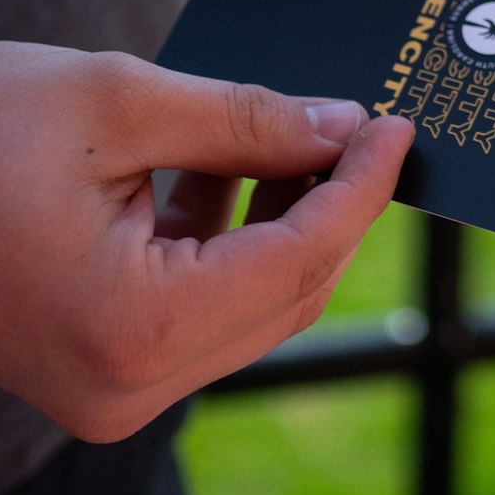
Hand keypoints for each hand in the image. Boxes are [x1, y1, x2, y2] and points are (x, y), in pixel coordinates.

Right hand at [0, 43, 412, 441]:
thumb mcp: (110, 102)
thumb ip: (241, 120)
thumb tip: (340, 126)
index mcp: (135, 328)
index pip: (298, 259)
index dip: (360, 188)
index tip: (399, 128)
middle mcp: (128, 387)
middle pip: (285, 297)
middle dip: (332, 209)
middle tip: (363, 129)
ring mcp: (109, 393)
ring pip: (247, 310)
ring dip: (279, 225)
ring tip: (292, 134)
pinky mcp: (94, 373)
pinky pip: (197, 314)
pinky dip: (223, 246)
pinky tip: (223, 169)